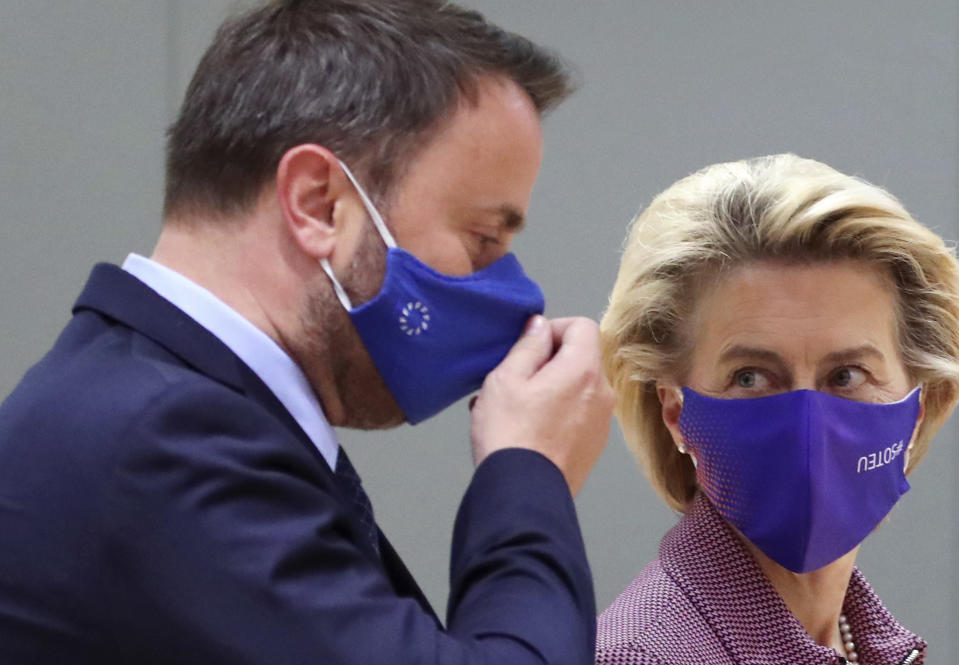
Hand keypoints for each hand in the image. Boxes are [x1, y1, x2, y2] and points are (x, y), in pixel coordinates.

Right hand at [470, 315, 613, 495]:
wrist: (523, 493)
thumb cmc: (511, 434)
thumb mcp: (506, 378)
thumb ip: (528, 345)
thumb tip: (540, 326)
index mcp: (583, 370)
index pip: (582, 326)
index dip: (554, 328)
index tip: (530, 346)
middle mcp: (602, 393)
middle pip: (581, 357)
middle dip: (549, 360)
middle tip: (514, 378)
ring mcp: (601, 421)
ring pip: (577, 387)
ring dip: (549, 387)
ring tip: (513, 407)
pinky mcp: (593, 445)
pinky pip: (577, 413)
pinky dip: (556, 411)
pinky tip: (525, 427)